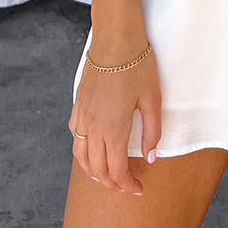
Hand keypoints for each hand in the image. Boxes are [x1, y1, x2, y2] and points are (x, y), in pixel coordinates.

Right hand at [68, 47, 161, 192]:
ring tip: (107, 176)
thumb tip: (150, 157)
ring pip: (81, 158)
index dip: (127, 185)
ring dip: (94, 172)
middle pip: (98, 169)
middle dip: (112, 184)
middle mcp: (93, 127)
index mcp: (114, 129)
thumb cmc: (137, 65)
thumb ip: (152, 132)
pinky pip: (74, 138)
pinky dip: (82, 152)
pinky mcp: (77, 106)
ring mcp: (82, 117)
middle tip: (126, 186)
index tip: (138, 189)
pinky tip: (92, 150)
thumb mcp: (153, 99)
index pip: (117, 171)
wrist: (115, 39)